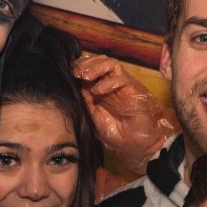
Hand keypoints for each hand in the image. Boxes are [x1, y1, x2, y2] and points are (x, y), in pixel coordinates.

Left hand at [74, 55, 175, 175]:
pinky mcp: (133, 89)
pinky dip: (108, 81)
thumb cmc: (117, 134)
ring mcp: (121, 86)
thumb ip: (87, 104)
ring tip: (86, 76)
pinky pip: (121, 77)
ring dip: (96, 66)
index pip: (89, 70)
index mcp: (99, 91)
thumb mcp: (95, 120)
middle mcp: (110, 85)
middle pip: (98, 61)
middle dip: (86, 64)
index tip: (70, 74)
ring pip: (110, 63)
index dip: (79, 69)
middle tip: (77, 72)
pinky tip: (99, 91)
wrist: (136, 145)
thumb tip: (78, 88)